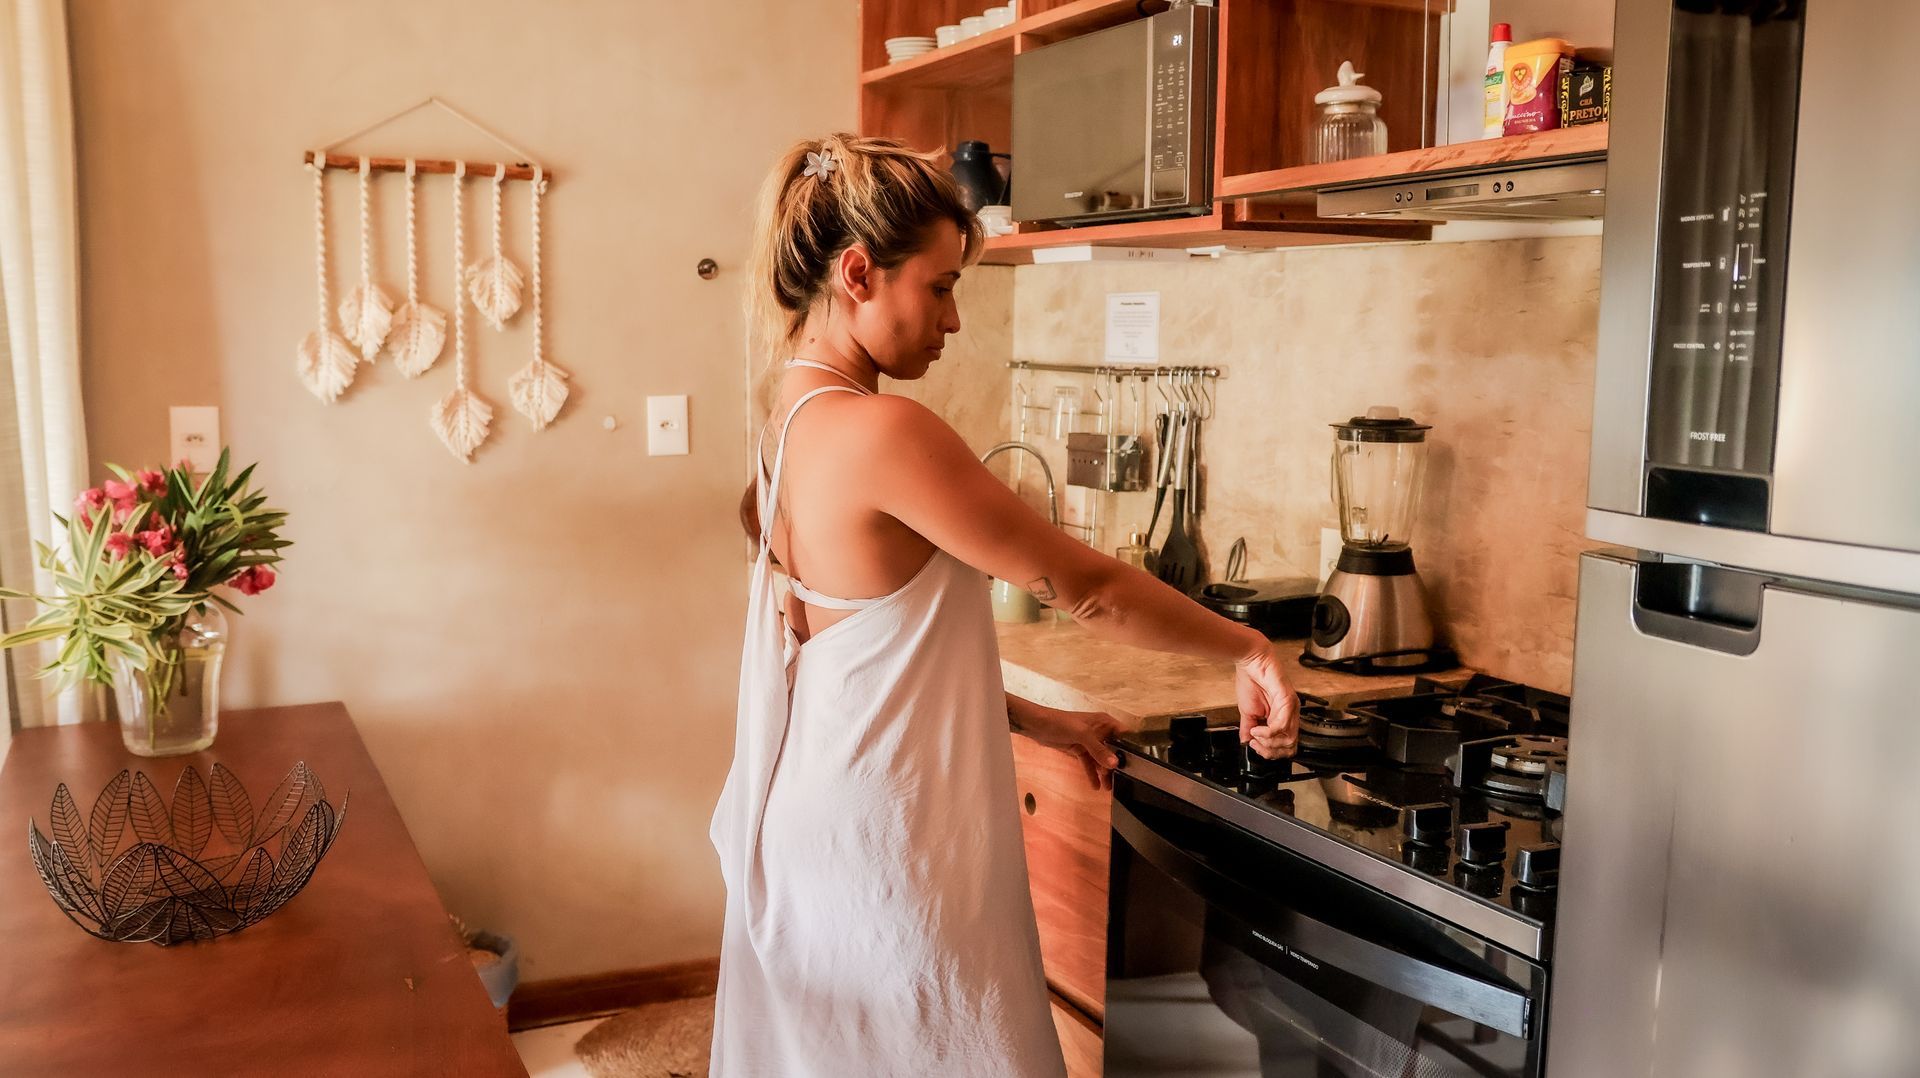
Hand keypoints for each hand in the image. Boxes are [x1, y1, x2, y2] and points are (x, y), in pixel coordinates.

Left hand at [1014, 703, 1122, 790]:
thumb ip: (1098, 749)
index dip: (1132, 747)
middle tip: (1121, 781)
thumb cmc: (1061, 723)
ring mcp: (1089, 740)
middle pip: (1114, 749)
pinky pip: (1089, 763)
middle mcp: (1100, 730)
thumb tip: (1114, 764)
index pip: (1124, 734)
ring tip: (1109, 788)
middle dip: (1117, 764)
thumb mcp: (1082, 734)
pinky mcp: (1079, 749)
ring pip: (1101, 758)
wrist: (1036, 725)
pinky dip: (1092, 773)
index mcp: (1104, 722)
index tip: (1138, 764)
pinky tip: (1095, 787)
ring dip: (1104, 772)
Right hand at [1235, 639, 1299, 759]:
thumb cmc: (1252, 680)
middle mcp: (1291, 715)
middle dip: (1270, 751)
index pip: (1285, 746)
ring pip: (1288, 739)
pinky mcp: (1288, 701)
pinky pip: (1282, 725)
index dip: (1269, 752)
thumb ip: (1249, 728)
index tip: (1253, 745)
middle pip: (1290, 747)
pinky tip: (1257, 728)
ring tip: (1254, 734)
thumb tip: (1245, 743)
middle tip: (1254, 743)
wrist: (1252, 661)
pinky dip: (1267, 732)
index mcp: (1283, 717)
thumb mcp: (1248, 712)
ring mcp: (1291, 709)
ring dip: (1268, 742)